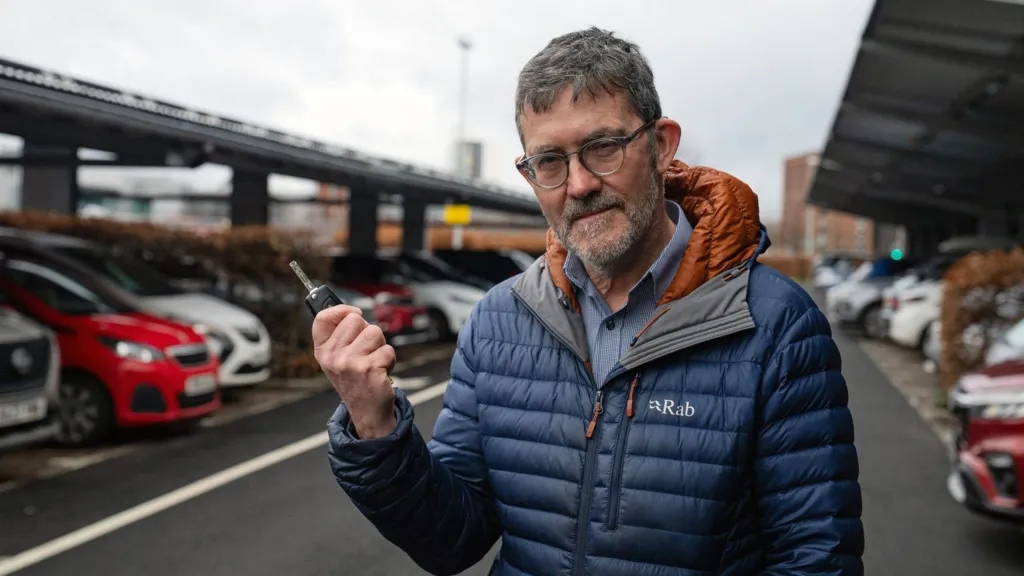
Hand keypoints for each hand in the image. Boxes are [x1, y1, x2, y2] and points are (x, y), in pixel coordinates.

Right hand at [312, 304, 397, 438]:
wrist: (367, 411)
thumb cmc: (356, 381)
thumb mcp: (338, 359)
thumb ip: (341, 335)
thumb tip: (351, 310)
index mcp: (323, 351)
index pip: (322, 318)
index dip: (340, 309)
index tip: (354, 312)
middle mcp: (333, 357)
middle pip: (355, 320)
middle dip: (367, 331)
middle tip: (366, 351)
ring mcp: (350, 363)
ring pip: (374, 332)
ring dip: (380, 346)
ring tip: (374, 361)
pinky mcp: (369, 369)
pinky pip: (388, 349)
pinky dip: (389, 359)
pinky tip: (380, 372)